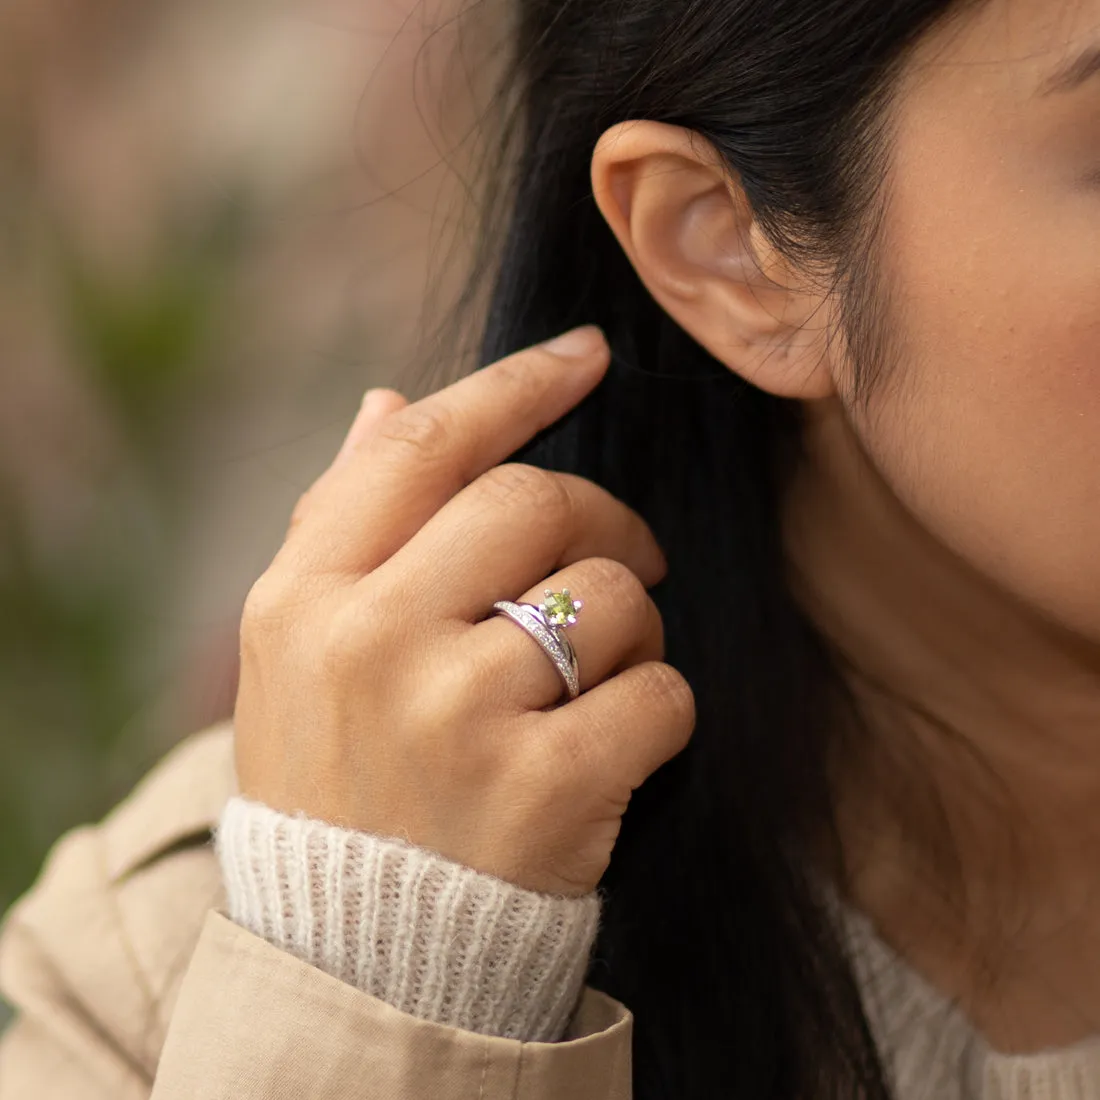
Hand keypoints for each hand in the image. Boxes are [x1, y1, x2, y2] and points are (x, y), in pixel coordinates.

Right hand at [233, 325, 695, 896]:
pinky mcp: (543, 794)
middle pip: (534, 501)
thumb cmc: (340, 782)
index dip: (515, 386)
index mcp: (304, 599)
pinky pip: (660, 694)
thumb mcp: (301, 650)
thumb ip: (343, 520)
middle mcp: (372, 645)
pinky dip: (661, 708)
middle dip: (600, 518)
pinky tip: (615, 746)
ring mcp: (457, 719)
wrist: (360, 956)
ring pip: (611, 595)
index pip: (421, 448)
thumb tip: (390, 403)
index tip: (587, 356)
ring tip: (595, 676)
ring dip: (631, 626)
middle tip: (622, 556)